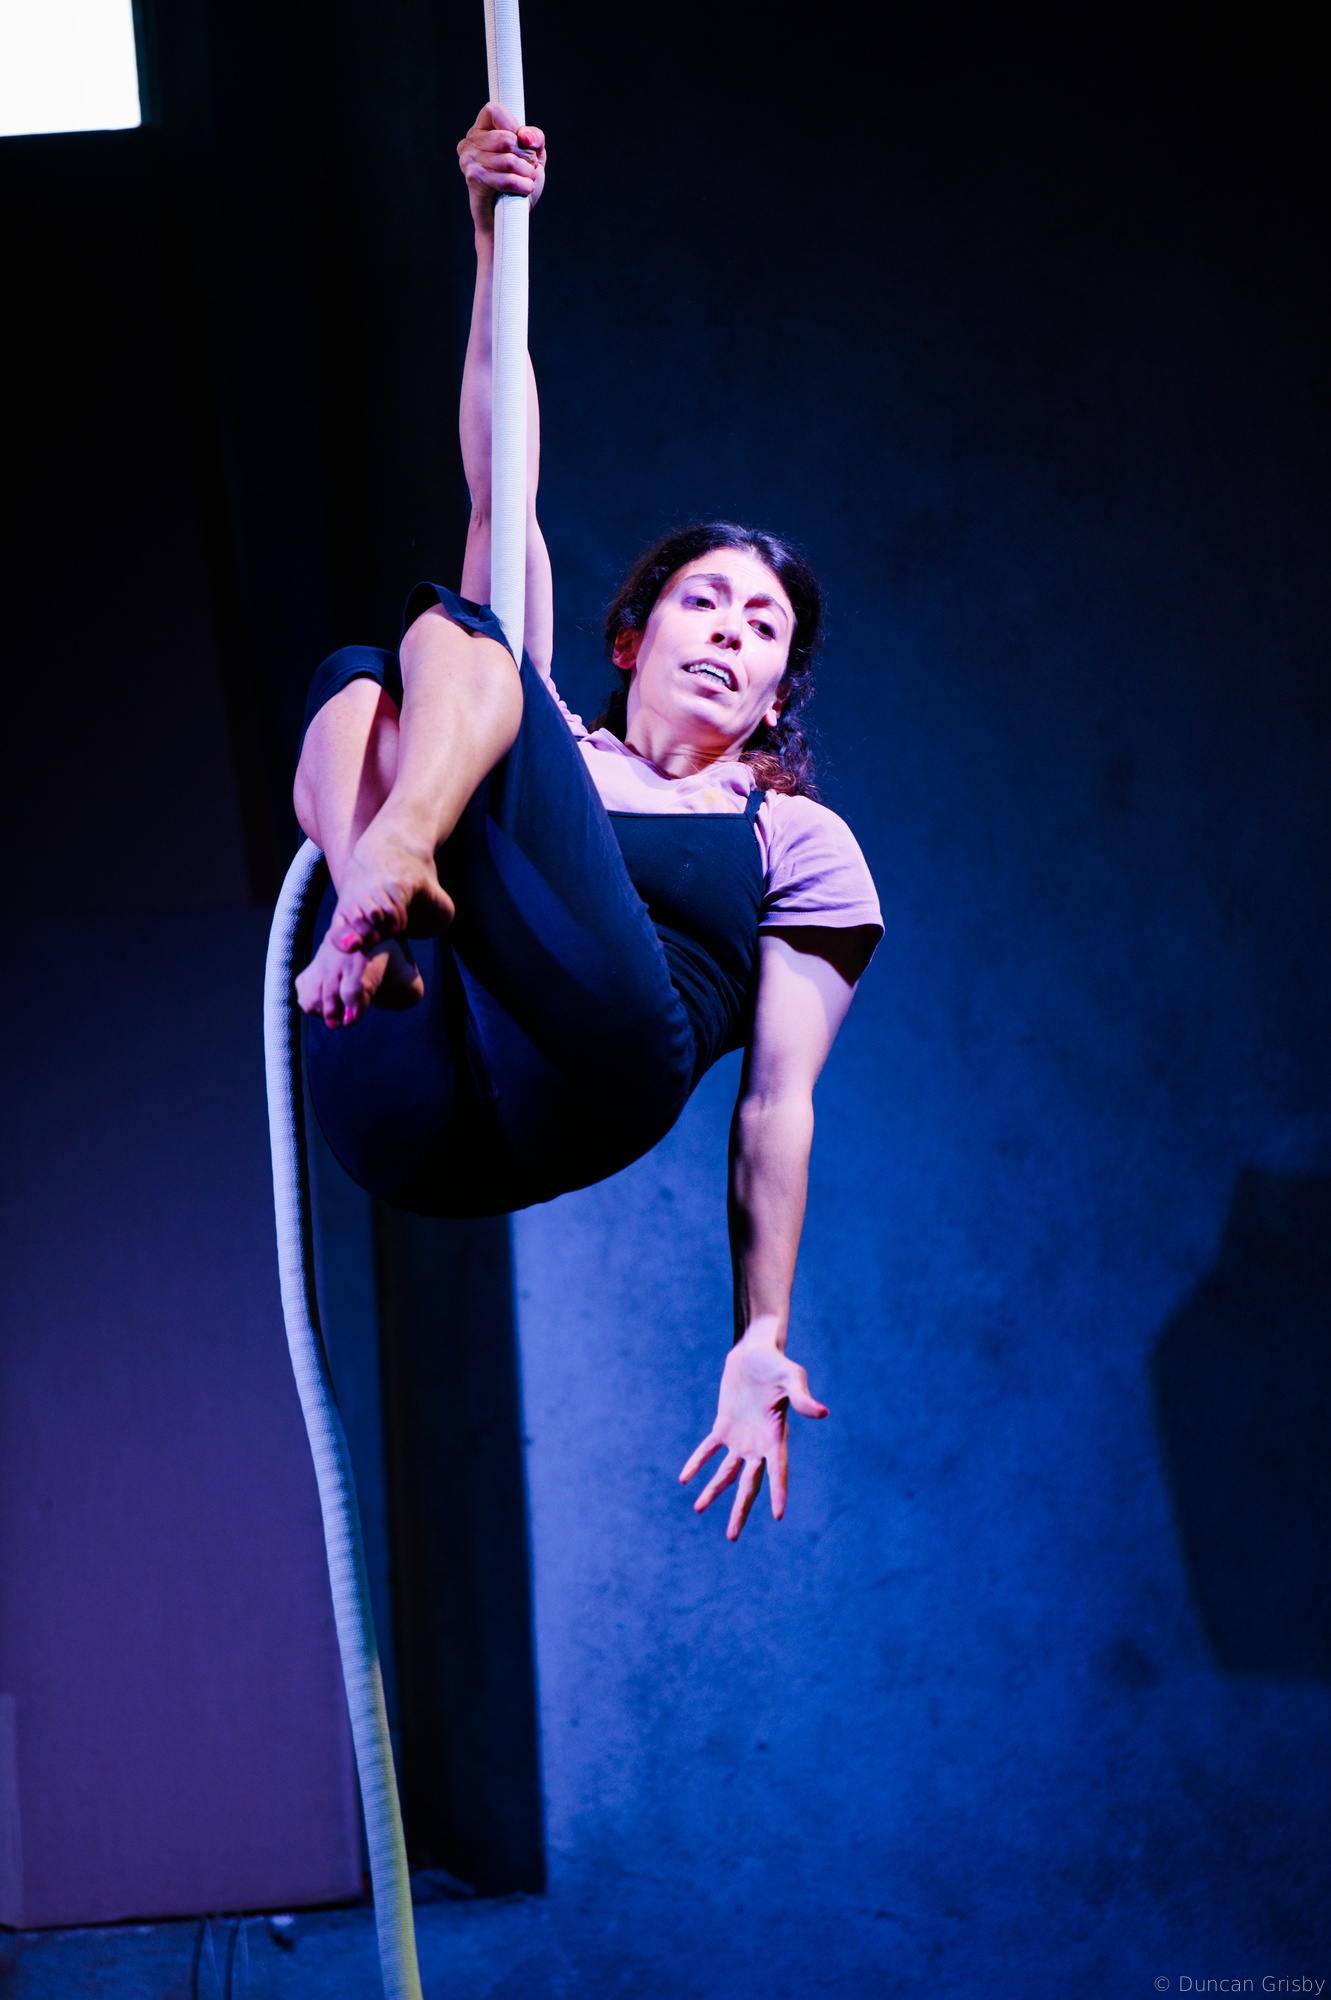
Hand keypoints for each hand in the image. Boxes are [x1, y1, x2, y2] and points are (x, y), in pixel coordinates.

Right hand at [458, 102, 545, 231]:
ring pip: (508, 159)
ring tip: (527, 180)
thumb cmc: (518, 186)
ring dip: (526, 172)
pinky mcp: (473, 179)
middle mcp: (469, 143)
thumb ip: (535, 138)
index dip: (514, 126)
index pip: (495, 110)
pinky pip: (506, 178)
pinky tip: (524, 189)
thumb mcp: (533, 156)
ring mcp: (468, 160)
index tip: (523, 144)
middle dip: (525, 155)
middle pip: (506, 137)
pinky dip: (522, 185)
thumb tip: (526, 137)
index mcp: (480, 131)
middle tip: (529, 167)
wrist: (507, 221)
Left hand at [679, 1321, 827, 1541]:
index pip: (778, 1471)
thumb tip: (822, 1412)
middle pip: (749, 1483)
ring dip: (713, 1490)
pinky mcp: (724, 1426)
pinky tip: (685, 1479)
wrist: (755, 1351)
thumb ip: (803, 1397)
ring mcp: (740, 1437)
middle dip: (740, 1509)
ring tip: (698, 1508)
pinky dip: (698, 1463)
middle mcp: (758, 1444)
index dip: (779, 1492)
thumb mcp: (792, 1378)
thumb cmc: (777, 1364)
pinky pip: (708, 1449)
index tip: (779, 1516)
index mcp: (777, 1437)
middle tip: (731, 1537)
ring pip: (726, 1472)